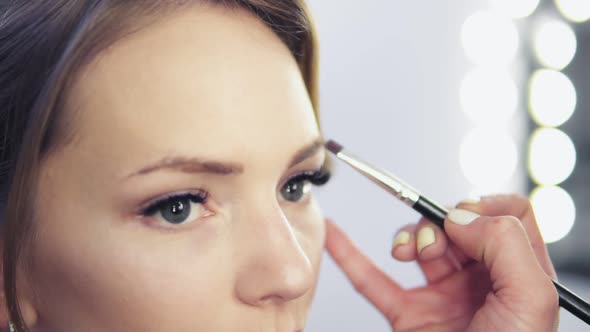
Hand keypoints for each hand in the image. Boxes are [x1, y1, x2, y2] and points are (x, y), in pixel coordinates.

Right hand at [325, 194, 558, 331]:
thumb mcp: (530, 299)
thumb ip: (505, 244)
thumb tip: (460, 216)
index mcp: (517, 273)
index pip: (506, 216)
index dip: (484, 205)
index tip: (463, 217)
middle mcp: (481, 282)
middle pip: (457, 226)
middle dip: (438, 223)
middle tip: (432, 243)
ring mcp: (443, 298)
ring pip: (419, 247)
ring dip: (406, 238)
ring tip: (404, 251)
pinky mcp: (409, 316)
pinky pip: (373, 280)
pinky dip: (350, 255)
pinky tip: (335, 234)